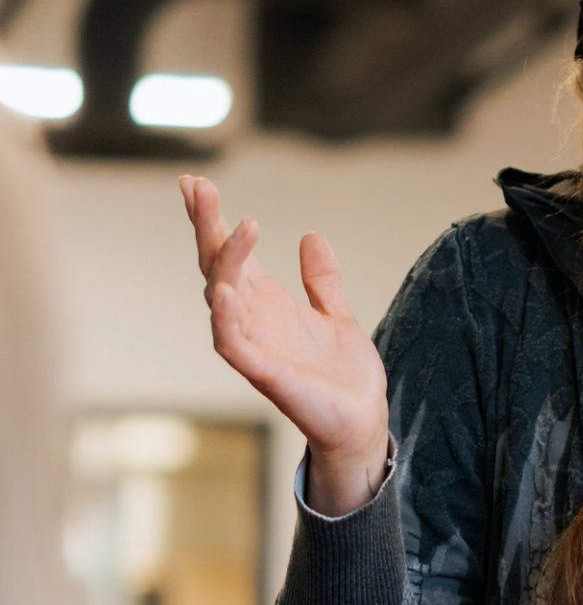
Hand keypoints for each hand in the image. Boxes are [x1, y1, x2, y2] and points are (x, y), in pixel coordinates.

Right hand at [181, 175, 389, 509]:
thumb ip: (322, 281)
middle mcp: (254, 322)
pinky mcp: (265, 374)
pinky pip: (232, 344)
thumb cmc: (345, 377)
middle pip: (218, 267)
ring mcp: (256, 347)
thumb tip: (311, 236)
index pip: (232, 256)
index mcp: (269, 306)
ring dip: (224, 262)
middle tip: (196, 186)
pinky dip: (225, 317)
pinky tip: (226, 289)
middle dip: (206, 227)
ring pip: (222, 297)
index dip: (213, 221)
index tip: (197, 183)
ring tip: (235, 224)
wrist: (363, 421)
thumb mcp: (337, 316)